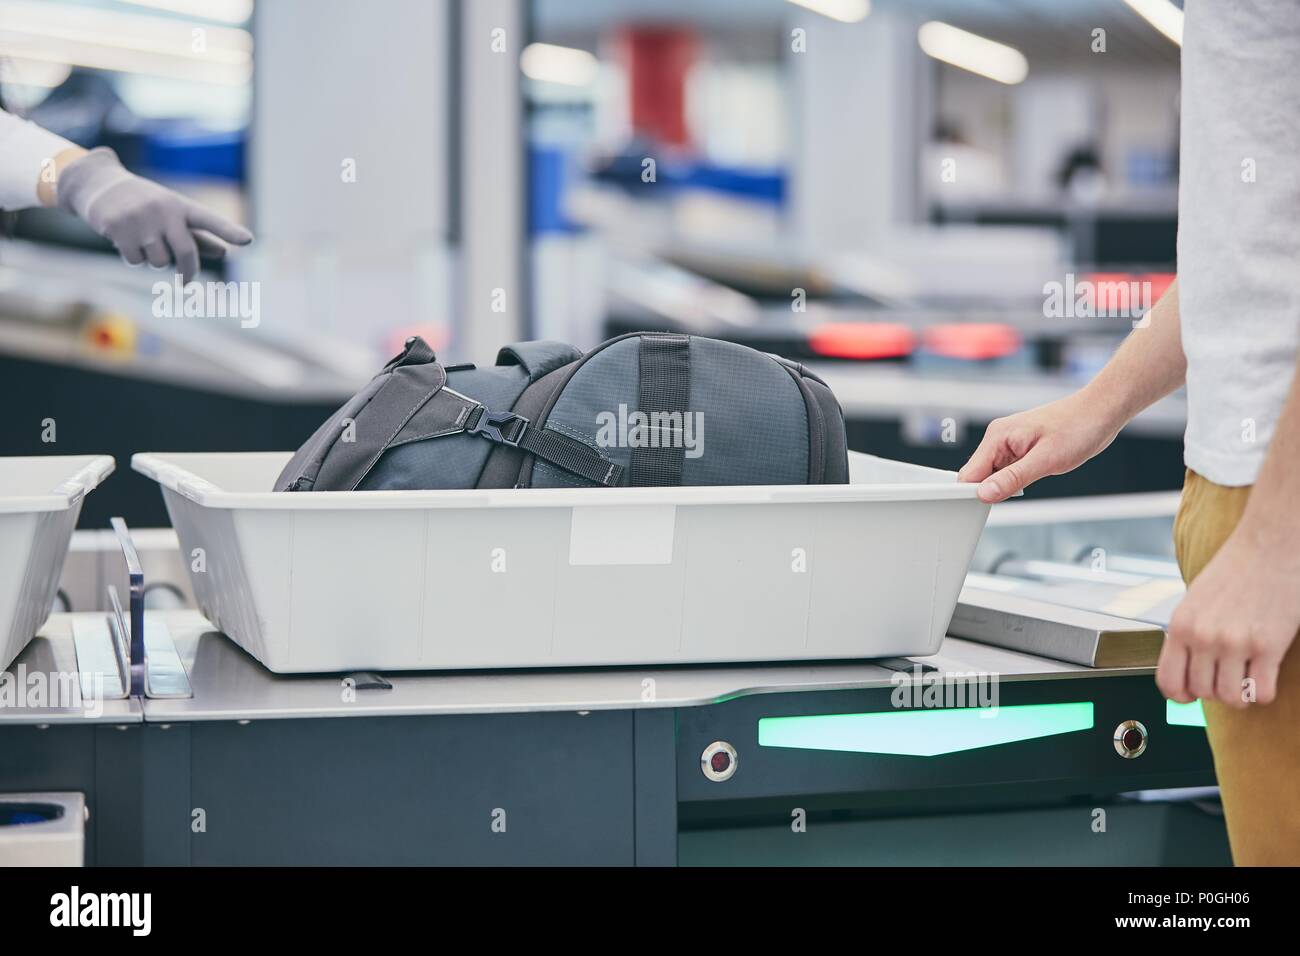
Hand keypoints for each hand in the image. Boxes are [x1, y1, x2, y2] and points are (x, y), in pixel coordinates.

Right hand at [56, 147, 251, 282]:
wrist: (99, 184)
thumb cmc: (146, 203)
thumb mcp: (171, 213)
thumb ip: (195, 234)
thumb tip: (223, 252)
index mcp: (180, 206)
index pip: (209, 220)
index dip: (228, 231)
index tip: (249, 240)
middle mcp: (163, 210)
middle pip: (185, 253)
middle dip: (187, 271)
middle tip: (186, 281)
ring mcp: (140, 219)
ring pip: (158, 261)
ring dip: (153, 260)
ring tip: (143, 241)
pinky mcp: (118, 227)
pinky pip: (135, 260)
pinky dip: (132, 258)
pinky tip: (124, 239)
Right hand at [958, 388, 1125, 502]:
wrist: (1100, 412)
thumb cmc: (1078, 428)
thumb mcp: (1045, 460)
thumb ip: (1012, 478)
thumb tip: (984, 494)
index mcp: (997, 436)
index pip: (969, 473)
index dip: (973, 493)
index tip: (986, 507)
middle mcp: (998, 437)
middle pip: (978, 475)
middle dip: (991, 490)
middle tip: (1018, 493)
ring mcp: (1008, 442)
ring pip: (993, 474)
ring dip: (1007, 484)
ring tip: (1034, 477)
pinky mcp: (1019, 448)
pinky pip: (1006, 470)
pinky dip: (1016, 479)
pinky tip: (1035, 474)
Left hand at [1159, 521, 1299, 707]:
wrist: (1269, 545)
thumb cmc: (1234, 569)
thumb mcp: (1195, 600)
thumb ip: (1188, 634)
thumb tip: (1186, 668)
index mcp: (1180, 626)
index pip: (1168, 681)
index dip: (1181, 696)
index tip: (1192, 695)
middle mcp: (1203, 637)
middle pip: (1202, 693)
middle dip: (1215, 692)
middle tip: (1227, 677)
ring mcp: (1235, 643)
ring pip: (1231, 698)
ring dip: (1240, 695)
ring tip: (1246, 678)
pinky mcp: (1268, 645)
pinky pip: (1261, 692)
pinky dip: (1263, 692)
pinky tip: (1265, 675)